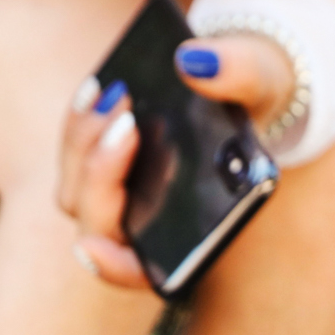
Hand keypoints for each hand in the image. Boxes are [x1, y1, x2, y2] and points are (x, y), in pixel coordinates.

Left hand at [56, 32, 294, 288]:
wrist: (239, 78)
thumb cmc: (256, 95)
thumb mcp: (263, 79)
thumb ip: (240, 74)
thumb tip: (196, 63)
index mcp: (191, 233)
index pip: (140, 271)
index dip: (112, 267)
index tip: (92, 247)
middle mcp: (146, 226)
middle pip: (98, 222)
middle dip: (103, 174)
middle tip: (128, 122)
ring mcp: (117, 199)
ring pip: (74, 191)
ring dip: (84, 145)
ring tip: (118, 94)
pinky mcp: (100, 166)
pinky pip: (72, 158)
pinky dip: (77, 126)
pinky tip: (96, 90)